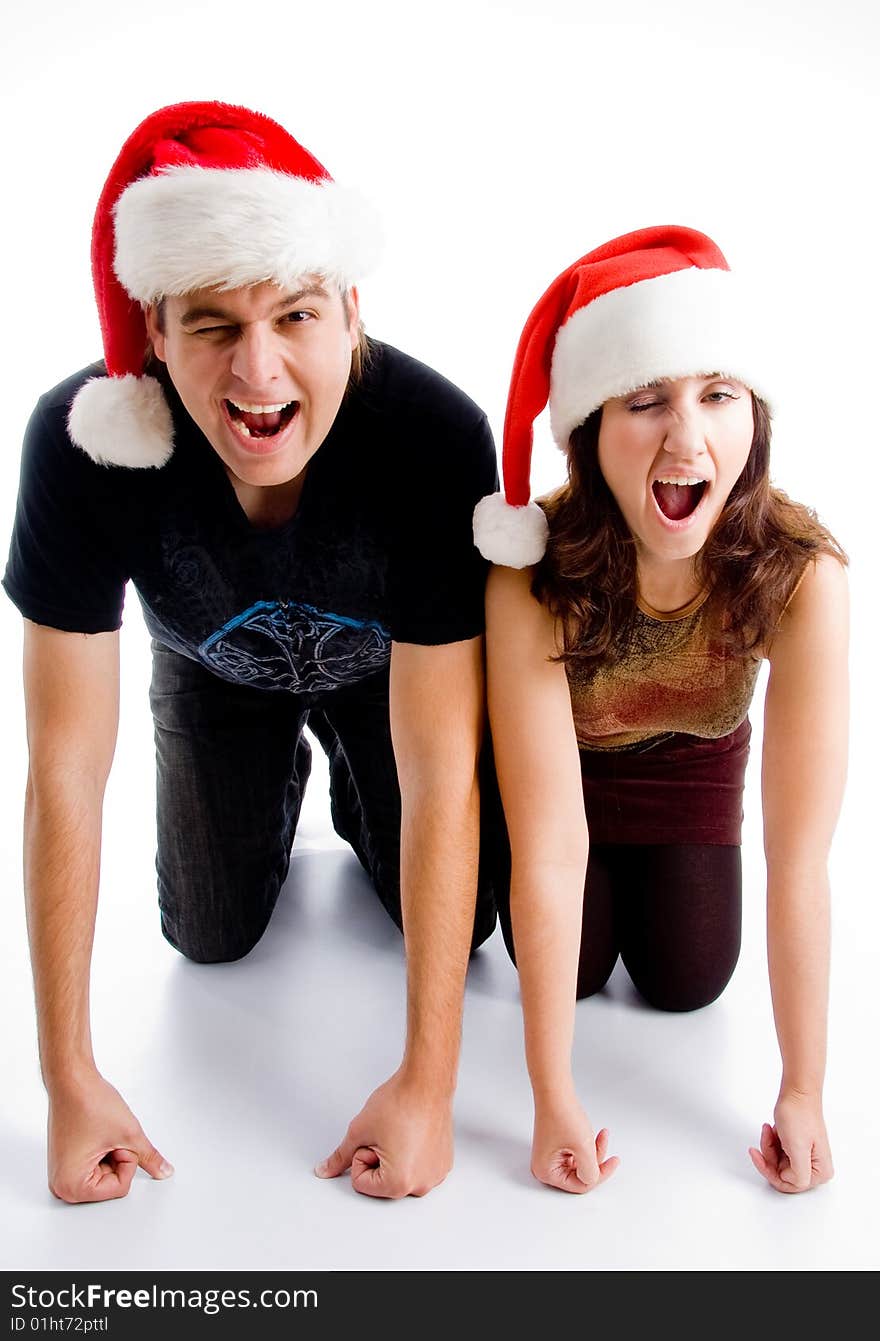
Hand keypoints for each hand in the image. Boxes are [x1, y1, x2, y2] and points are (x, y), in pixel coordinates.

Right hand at [47, 1071, 172, 1203]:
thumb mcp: (129, 1135)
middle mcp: (61, 1186)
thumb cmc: (88, 1103)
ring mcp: (62, 1174)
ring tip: (97, 1133)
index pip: (119, 1188)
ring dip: (109, 1154)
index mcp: (71, 1187)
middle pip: (111, 1184)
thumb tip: (163, 1172)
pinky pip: (94, 1165)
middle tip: (104, 1136)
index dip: (125, 1160)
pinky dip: (101, 1150)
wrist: (71, 1080)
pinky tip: (92, 1134)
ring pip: (105, 1174)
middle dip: (117, 1158)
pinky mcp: (65, 1161)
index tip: (112, 1140)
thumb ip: (149, 1158)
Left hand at [315, 1070, 452, 1198]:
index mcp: (399, 1183)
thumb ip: (340, 1157)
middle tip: (388, 1135)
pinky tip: (415, 1133)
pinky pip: (418, 1168)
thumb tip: (326, 1170)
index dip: (361, 1156)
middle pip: (382, 1183)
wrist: (427, 1082)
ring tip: (402, 1132)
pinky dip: (413, 1155)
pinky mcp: (443, 1163)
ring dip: (396, 1158)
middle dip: (378, 1159)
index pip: (361, 1183)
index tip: (375, 1139)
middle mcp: (421, 1185)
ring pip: (400, 1175)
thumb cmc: (400, 1102)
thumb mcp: (359, 1131)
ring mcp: (435, 1175)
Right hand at [531, 1093, 619, 1193]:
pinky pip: (577, 1154)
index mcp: (546, 1172)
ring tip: (601, 1134)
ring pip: (581, 1164)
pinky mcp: (555, 1147)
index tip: (613, 1161)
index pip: (580, 1185)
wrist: (554, 1090)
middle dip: (596, 1159)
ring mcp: (550, 1157)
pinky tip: (593, 1133)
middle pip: (581, 1175)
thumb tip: (592, 1180)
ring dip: (593, 1150)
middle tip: (604, 1142)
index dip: (599, 1174)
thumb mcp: (583, 1148)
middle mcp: (545, 1167)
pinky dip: (587, 1145)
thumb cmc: (562, 1114)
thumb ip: (591, 1171)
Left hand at [748, 1091, 833, 1193]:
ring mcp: (806, 1157)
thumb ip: (799, 1174)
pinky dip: (771, 1141)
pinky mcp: (798, 1148)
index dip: (770, 1169)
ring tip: (770, 1130)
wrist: (797, 1092)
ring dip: (769, 1146)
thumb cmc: (799, 1115)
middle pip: (781, 1174)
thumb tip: (795, 1183)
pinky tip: (772, 1129)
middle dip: (769, 1155)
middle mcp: (815, 1168)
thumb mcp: (798, 1148)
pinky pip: (778, 1153)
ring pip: (777, 1163)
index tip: (758, 1153)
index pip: (788, 1185)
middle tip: (767, 1137)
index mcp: (820, 1172)